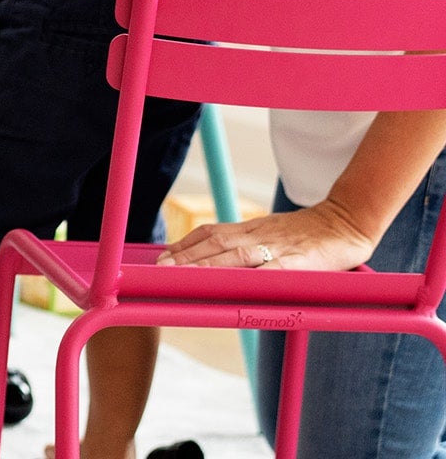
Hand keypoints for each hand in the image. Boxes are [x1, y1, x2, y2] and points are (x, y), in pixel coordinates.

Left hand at [156, 202, 375, 271]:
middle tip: (161, 269)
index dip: (185, 245)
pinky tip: (235, 286)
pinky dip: (253, 277)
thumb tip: (214, 261)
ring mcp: (278, 248)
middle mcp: (258, 236)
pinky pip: (273, 270)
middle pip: (216, 244)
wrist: (346, 222)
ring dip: (207, 266)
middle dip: (186, 258)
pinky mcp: (299, 262)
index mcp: (250, 229)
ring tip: (183, 276)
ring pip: (236, 256)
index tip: (162, 257)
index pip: (210, 233)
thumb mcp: (270, 233)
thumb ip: (246, 245)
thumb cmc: (305, 234)